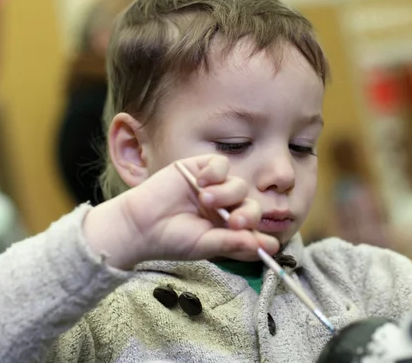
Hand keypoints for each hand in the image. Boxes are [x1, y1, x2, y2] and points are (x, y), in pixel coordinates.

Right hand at [83, 155, 279, 268]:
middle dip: (248, 214)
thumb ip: (237, 244)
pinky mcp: (200, 168)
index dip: (261, 234)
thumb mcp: (207, 246)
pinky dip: (216, 172)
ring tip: (205, 200)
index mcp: (228, 227)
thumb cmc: (173, 239)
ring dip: (227, 194)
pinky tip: (201, 181)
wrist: (141, 225)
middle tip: (234, 221)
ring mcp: (214, 186)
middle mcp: (225, 207)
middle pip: (252, 205)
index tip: (267, 245)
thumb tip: (270, 247)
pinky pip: (221, 164)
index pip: (255, 228)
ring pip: (239, 184)